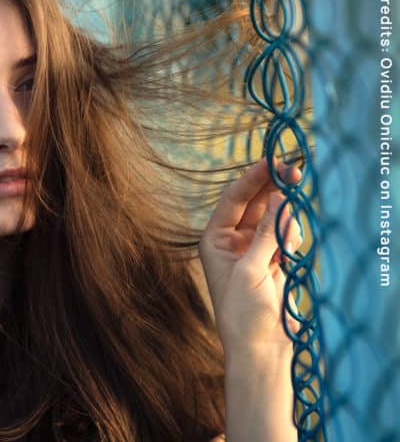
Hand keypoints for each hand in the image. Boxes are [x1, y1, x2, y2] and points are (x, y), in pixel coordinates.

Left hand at [198, 157, 302, 351]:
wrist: (259, 349)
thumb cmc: (243, 313)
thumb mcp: (252, 269)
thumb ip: (266, 233)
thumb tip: (279, 197)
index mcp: (214, 240)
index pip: (233, 199)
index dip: (252, 178)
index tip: (272, 160)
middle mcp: (231, 242)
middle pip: (254, 204)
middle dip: (273, 190)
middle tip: (296, 172)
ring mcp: (253, 251)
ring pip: (273, 219)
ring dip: (284, 222)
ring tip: (287, 244)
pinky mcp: (272, 262)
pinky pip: (284, 237)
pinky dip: (291, 238)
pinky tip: (290, 253)